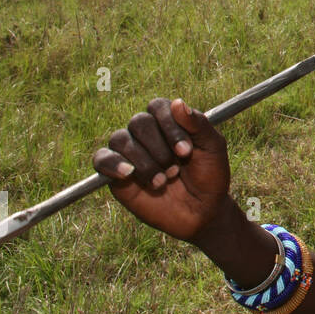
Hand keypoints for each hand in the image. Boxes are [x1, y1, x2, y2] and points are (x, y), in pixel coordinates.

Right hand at [92, 98, 231, 242]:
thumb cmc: (209, 176)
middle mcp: (146, 133)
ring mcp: (130, 152)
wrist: (201, 211)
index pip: (157, 107)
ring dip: (144, 162)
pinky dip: (112, 163)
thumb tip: (177, 102)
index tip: (186, 151)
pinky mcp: (116, 174)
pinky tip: (128, 172)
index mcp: (169, 121)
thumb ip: (198, 125)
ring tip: (162, 181)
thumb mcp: (213, 148)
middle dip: (159, 148)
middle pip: (138, 122)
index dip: (169, 126)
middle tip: (175, 170)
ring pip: (120, 139)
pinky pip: (101, 159)